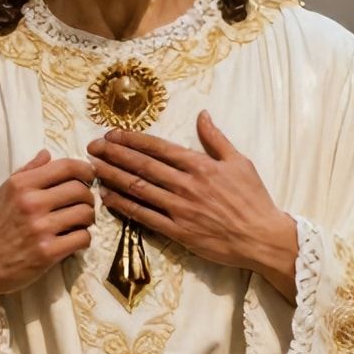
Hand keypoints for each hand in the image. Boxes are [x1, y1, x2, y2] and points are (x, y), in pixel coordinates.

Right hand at [0, 150, 95, 326]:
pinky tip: (75, 239)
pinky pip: (82, 237)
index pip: (66, 167)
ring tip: (80, 222)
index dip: (85, 169)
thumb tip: (47, 153)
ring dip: (88, 218)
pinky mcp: (48, 252)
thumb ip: (27, 171)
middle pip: (80, 190)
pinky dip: (84, 238)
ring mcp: (40, 228)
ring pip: (85, 213)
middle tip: (84, 203)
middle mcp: (31, 203)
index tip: (89, 176)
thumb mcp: (4, 192)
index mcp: (22, 185)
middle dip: (88, 196)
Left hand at [89, 111, 299, 298]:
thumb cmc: (253, 199)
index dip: (132, 139)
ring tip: (93, 167)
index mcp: (200, 165)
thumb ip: (216, 139)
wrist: (262, 238)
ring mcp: (180, 209)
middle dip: (114, 154)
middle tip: (92, 146)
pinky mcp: (178, 232)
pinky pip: (144, 216)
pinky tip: (108, 198)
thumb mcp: (239, 162)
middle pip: (142, 166)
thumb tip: (202, 114)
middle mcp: (186, 185)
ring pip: (139, 189)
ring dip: (113, 177)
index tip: (112, 134)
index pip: (158, 148)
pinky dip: (124, 206)